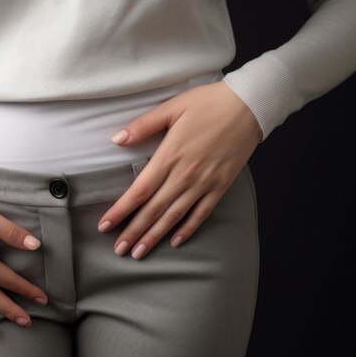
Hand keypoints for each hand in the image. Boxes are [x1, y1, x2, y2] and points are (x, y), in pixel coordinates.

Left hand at [96, 80, 262, 258]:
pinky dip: (187, 229)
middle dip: (133, 232)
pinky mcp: (221, 186)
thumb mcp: (172, 107)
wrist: (251, 105)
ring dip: (155, 236)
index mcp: (170, 156)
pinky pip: (201, 213)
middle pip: (154, 210)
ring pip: (174, 216)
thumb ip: (143, 125)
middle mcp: (185, 175)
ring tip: (139, 253)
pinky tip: (174, 241)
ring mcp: (204, 183)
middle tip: (118, 250)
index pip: (139, 191)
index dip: (121, 211)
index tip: (104, 225)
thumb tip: (116, 139)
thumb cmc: (208, 103)